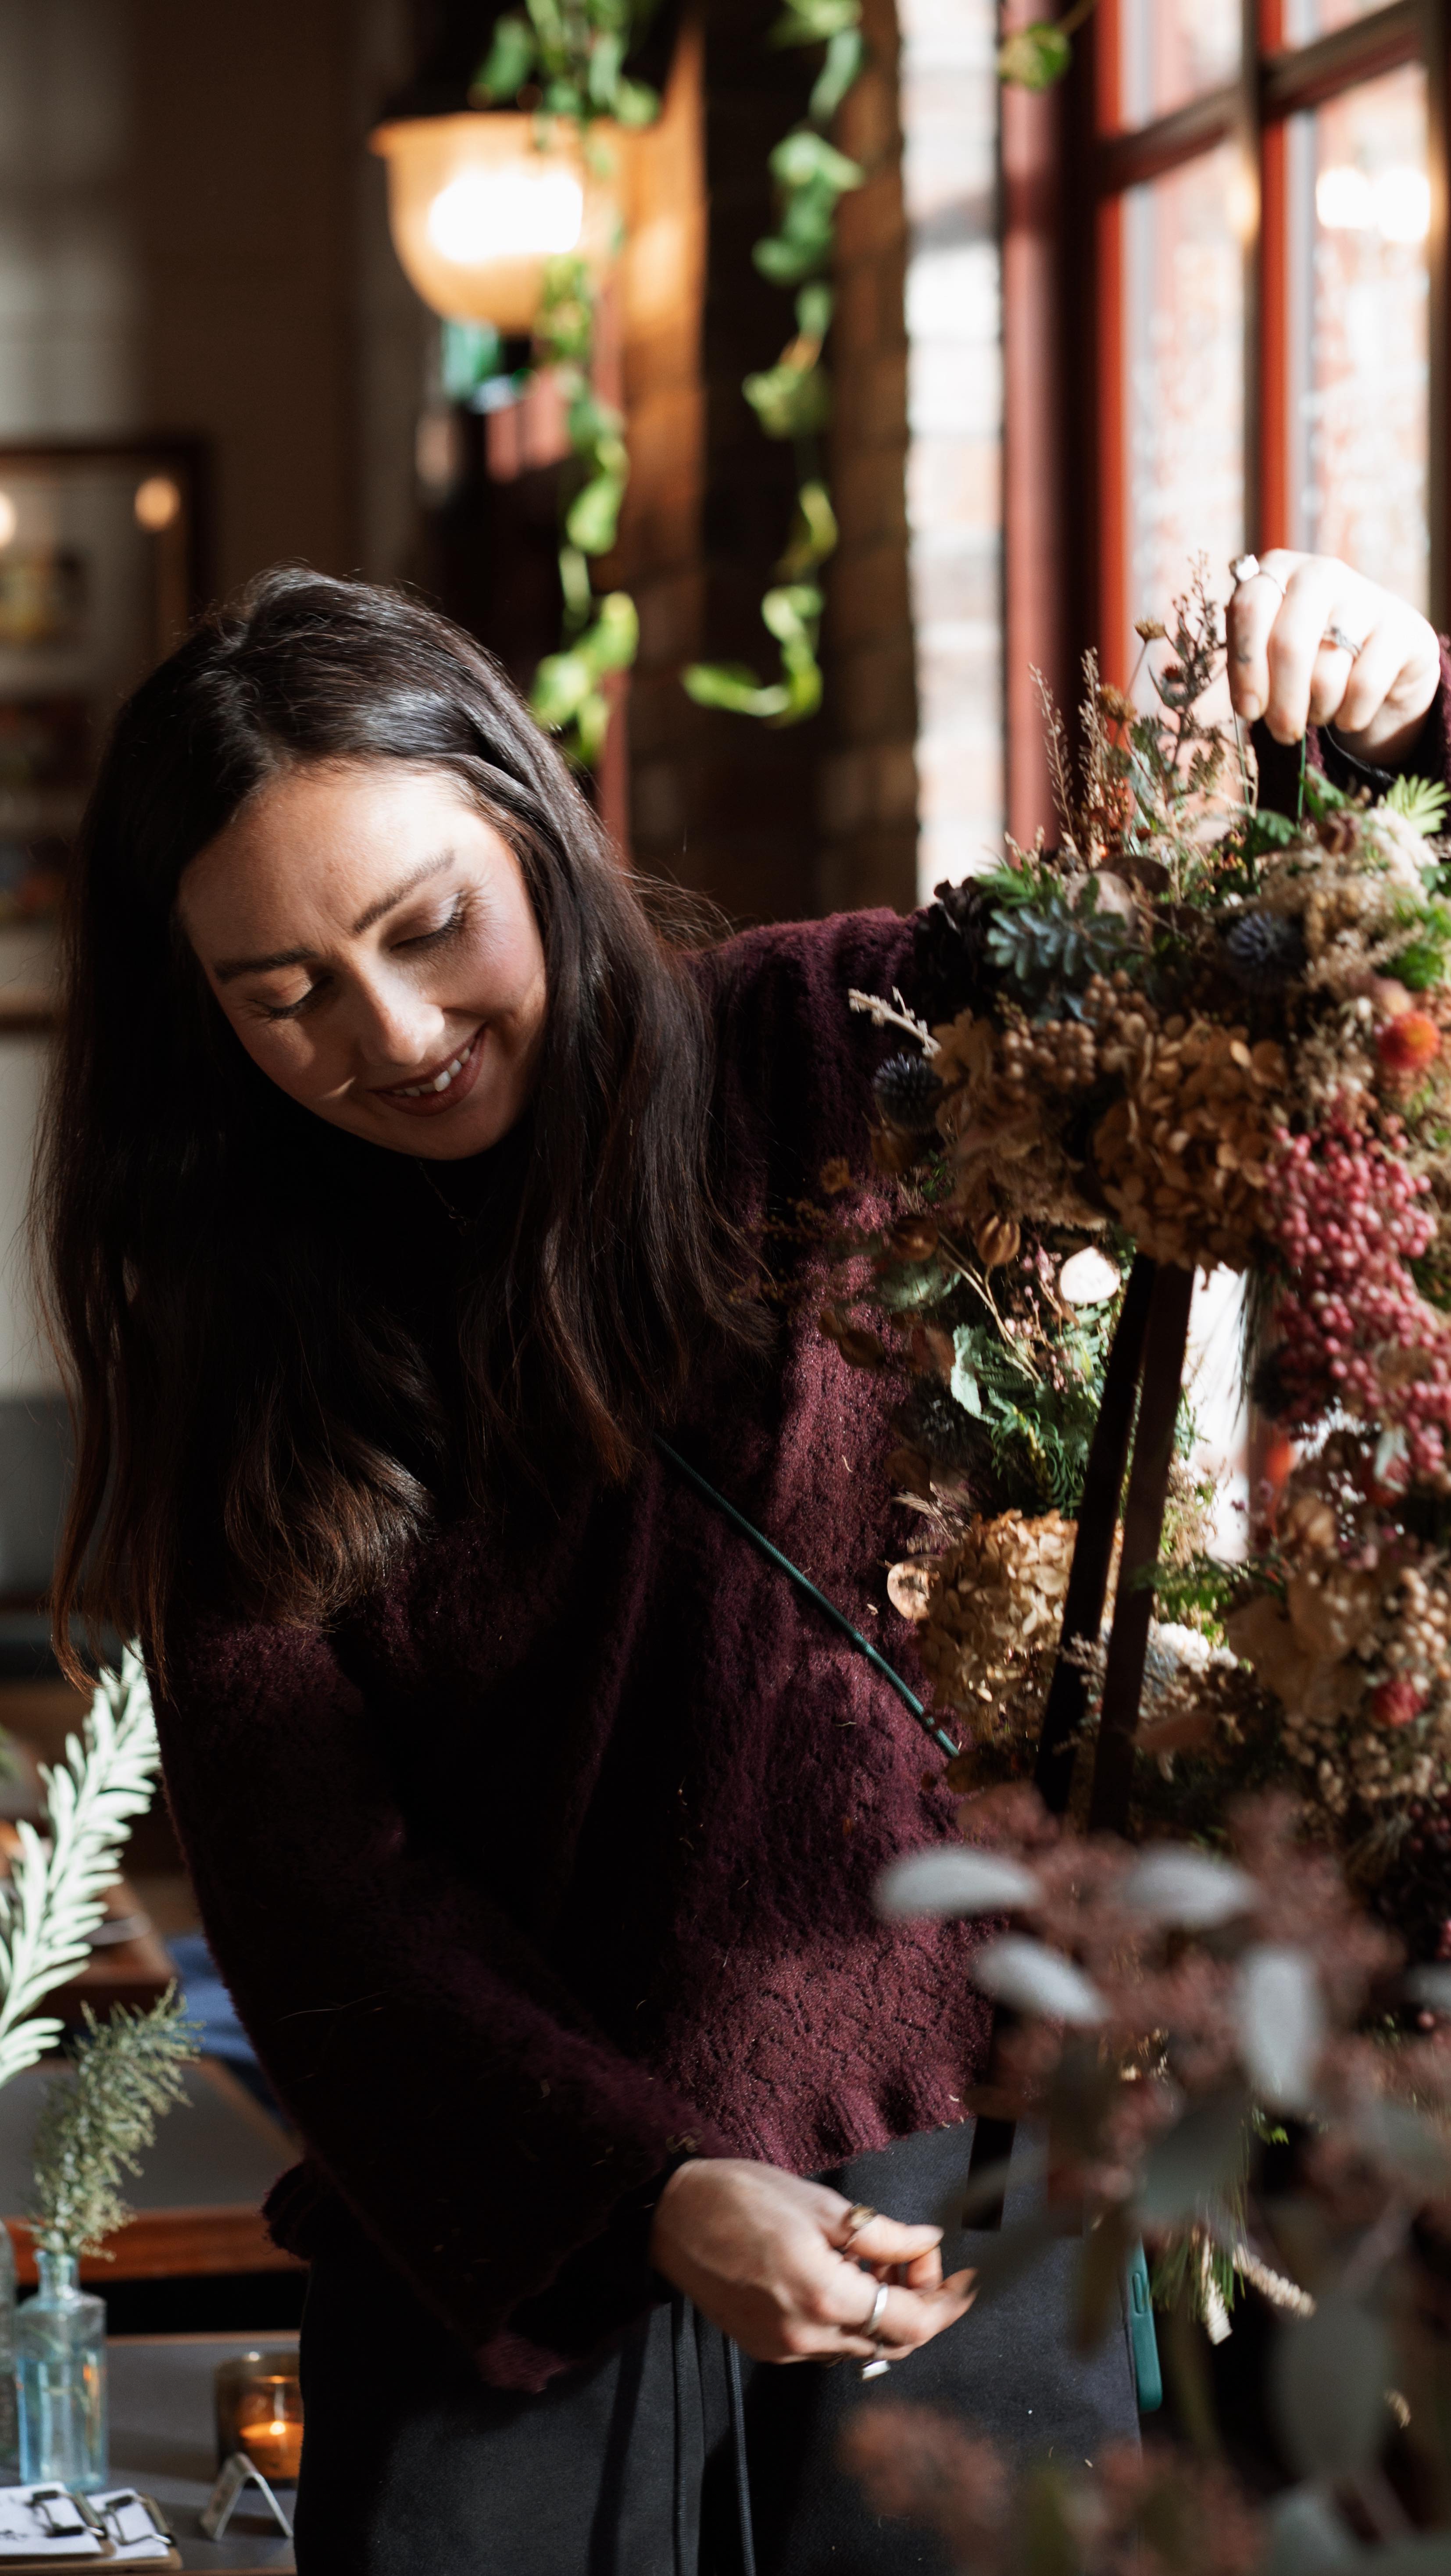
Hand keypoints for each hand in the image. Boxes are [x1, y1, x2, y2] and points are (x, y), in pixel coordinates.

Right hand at [648, 2157, 975, 2364]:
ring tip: (876, 2256)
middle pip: (892, 2342)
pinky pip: (828, 2344)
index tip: (966, 2280)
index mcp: (822, 2295)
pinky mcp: (767, 2349)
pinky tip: (843, 2274)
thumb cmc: (740, 2196)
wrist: (670, 2218)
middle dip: (918, 2302)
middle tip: (915, 2253)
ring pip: (861, 2345)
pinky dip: (850, 2316)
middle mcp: (806, 2336)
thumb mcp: (822, 2204)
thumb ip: (882, 2235)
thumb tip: (929, 2242)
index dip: (947, 2304)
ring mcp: (784, 2349)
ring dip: (884, 2309)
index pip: (911, 2325)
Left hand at [1226, 549, 1440, 766]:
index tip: (1248, 710)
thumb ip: (1249, 665)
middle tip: (1283, 734)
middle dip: (1281, 704)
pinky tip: (1348, 714)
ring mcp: (1365, 596)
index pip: (1249, 609)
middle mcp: (1321, 573)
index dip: (1245, 666)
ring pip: (1326, 674)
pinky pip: (1364, 687)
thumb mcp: (1270, 654)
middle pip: (1289, 645)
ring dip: (1317, 711)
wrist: (1378, 659)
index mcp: (1278, 572)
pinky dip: (1351, 715)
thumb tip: (1248, 705)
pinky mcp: (1401, 628)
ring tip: (1318, 712)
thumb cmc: (1309, 658)